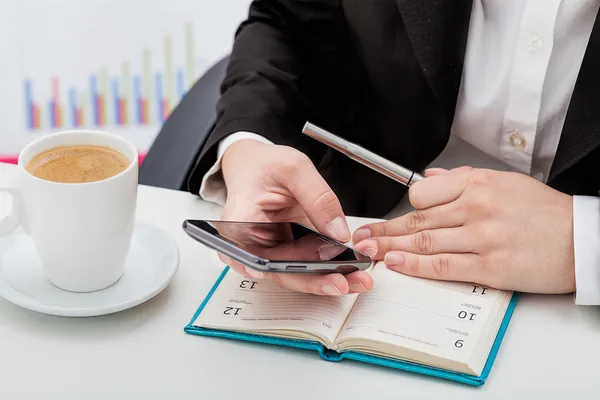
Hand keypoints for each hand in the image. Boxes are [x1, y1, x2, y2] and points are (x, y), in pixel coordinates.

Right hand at [218, 139, 373, 294]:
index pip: (243, 250)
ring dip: (325, 279)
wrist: (259, 167)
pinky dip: (328, 269)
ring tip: (355, 279)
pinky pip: (305, 265)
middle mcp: (252, 241)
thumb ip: (317, 197)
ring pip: (295, 274)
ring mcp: (270, 249)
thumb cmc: (265, 166)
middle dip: (312, 280)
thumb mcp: (294, 167)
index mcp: (241, 217)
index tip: (283, 271)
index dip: (262, 266)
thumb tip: (338, 232)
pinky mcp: (287, 251)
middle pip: (277, 270)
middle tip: (340, 282)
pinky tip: (351, 269)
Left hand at [353, 167, 574, 293]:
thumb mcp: (505, 182)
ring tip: (369, 251)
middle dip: (383, 229)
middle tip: (360, 236)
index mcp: (478, 184)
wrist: (580, 239)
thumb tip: (432, 179)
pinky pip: (443, 265)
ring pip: (424, 242)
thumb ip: (463, 180)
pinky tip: (397, 264)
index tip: (388, 216)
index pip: (423, 194)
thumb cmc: (544, 212)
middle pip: (416, 219)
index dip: (402, 207)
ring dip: (391, 247)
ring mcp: (482, 238)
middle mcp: (476, 208)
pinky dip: (415, 266)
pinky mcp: (489, 266)